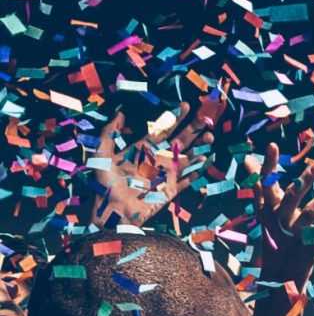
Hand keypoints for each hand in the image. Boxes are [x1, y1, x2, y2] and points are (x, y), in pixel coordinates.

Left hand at [88, 101, 218, 228]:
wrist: (112, 210)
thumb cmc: (104, 182)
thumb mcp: (101, 152)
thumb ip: (109, 132)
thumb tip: (120, 113)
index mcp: (143, 149)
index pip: (163, 129)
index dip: (174, 118)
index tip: (185, 106)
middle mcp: (157, 159)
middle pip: (179, 141)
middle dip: (192, 129)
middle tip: (204, 118)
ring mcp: (166, 175)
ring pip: (187, 157)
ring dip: (199, 147)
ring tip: (209, 136)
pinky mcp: (171, 190)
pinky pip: (186, 179)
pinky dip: (196, 171)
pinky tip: (205, 159)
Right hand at [244, 141, 313, 289]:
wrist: (280, 274)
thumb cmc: (274, 236)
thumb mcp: (264, 211)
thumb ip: (259, 185)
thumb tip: (247, 158)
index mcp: (268, 210)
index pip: (266, 184)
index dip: (269, 165)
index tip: (273, 145)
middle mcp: (281, 221)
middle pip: (292, 197)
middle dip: (305, 180)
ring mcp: (297, 234)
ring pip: (313, 212)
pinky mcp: (313, 245)